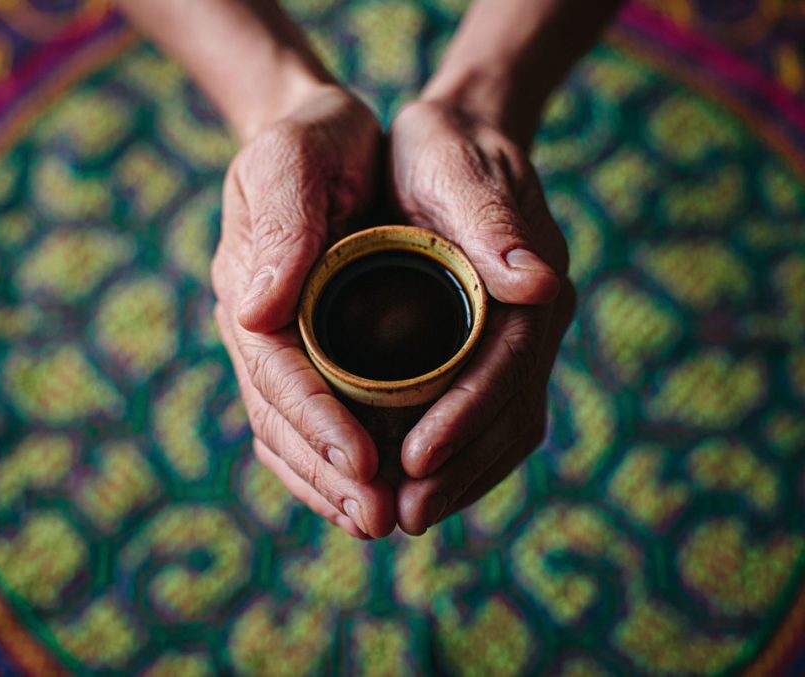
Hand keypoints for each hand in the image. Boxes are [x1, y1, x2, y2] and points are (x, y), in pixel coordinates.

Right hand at [211, 84, 396, 538]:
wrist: (321, 128)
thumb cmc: (312, 137)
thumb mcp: (293, 159)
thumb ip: (281, 226)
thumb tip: (256, 312)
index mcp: (251, 288)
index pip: (277, 374)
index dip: (317, 425)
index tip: (364, 466)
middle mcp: (260, 327)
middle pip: (281, 420)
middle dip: (327, 473)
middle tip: (379, 520)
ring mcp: (282, 343)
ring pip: (292, 432)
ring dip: (331, 483)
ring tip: (378, 522)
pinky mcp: (310, 349)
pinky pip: (311, 419)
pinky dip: (334, 461)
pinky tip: (369, 489)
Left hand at [388, 98, 574, 534]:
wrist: (458, 137)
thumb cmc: (443, 150)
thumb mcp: (454, 168)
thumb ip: (491, 220)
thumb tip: (536, 285)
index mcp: (529, 284)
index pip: (505, 368)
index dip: (464, 419)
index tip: (416, 461)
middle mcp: (534, 320)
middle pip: (509, 415)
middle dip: (460, 470)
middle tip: (404, 513)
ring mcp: (520, 339)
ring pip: (504, 427)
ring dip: (460, 477)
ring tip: (405, 514)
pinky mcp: (494, 350)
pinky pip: (489, 417)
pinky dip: (460, 457)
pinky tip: (418, 482)